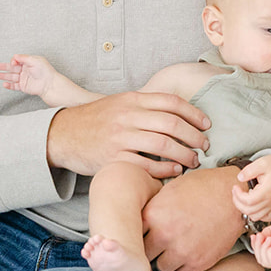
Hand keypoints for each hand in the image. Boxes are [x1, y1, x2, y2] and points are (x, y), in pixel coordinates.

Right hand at [0, 54, 53, 96]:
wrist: (49, 84)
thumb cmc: (45, 71)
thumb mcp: (35, 60)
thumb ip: (24, 58)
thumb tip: (15, 56)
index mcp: (28, 63)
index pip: (17, 61)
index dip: (13, 61)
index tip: (13, 63)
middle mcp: (25, 70)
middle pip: (12, 68)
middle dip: (4, 67)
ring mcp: (24, 79)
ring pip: (11, 77)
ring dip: (3, 76)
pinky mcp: (23, 86)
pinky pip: (14, 86)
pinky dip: (9, 85)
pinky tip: (4, 84)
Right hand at [46, 91, 208, 178]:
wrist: (63, 134)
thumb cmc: (96, 119)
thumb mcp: (119, 102)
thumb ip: (146, 105)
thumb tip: (180, 112)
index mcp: (132, 100)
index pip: (171, 102)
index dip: (194, 114)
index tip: (206, 124)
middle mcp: (127, 116)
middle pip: (172, 125)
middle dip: (194, 136)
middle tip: (205, 145)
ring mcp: (120, 138)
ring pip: (163, 146)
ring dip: (185, 154)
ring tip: (194, 160)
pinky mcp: (114, 159)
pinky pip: (147, 166)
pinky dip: (166, 170)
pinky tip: (175, 171)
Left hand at [141, 166, 243, 270]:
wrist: (233, 197)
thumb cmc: (202, 188)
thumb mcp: (169, 191)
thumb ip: (151, 210)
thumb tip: (137, 224)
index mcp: (153, 214)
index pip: (132, 238)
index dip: (134, 241)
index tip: (138, 243)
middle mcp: (164, 235)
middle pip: (142, 257)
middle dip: (144, 258)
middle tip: (148, 257)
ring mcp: (181, 251)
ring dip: (159, 270)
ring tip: (162, 265)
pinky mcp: (198, 263)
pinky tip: (177, 270)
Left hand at [233, 156, 270, 221]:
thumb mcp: (261, 163)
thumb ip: (249, 170)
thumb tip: (240, 178)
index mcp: (267, 190)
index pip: (249, 201)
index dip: (238, 196)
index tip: (235, 187)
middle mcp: (270, 200)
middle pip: (250, 210)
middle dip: (238, 202)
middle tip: (235, 192)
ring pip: (255, 216)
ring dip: (244, 209)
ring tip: (242, 198)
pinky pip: (264, 218)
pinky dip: (256, 215)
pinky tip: (252, 206)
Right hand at [252, 217, 270, 268]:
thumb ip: (267, 233)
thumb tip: (258, 236)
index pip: (262, 254)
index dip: (256, 246)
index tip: (254, 236)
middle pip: (261, 260)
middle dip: (257, 247)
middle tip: (260, 236)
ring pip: (264, 261)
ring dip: (262, 248)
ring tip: (268, 238)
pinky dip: (269, 251)